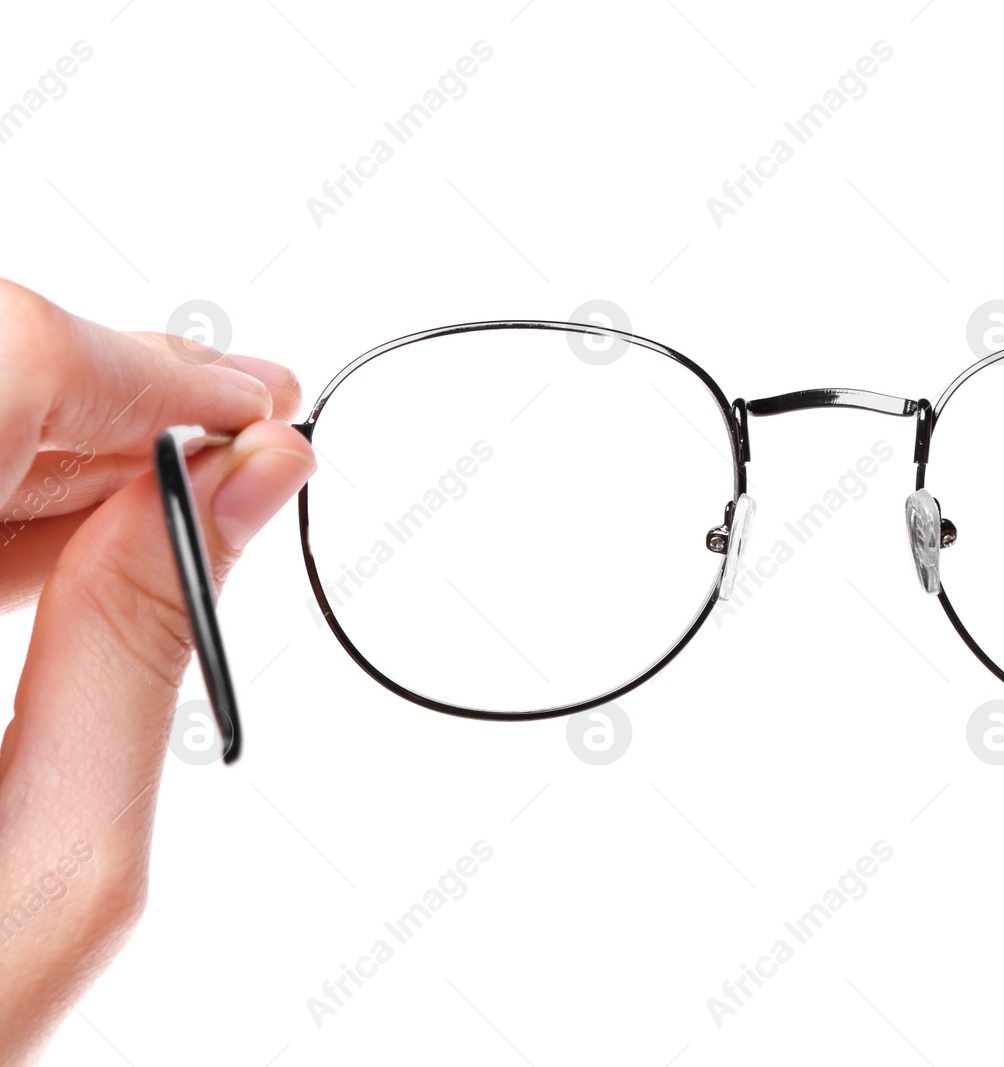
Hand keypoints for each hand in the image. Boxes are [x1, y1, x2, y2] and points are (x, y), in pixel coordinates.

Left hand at [0, 281, 313, 1062]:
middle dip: (119, 401)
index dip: (143, 369)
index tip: (252, 408)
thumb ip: (146, 641)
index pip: (5, 372)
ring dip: (69, 449)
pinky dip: (7, 499)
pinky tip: (85, 536)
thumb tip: (241, 486)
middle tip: (245, 441)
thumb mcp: (66, 855)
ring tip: (189, 499)